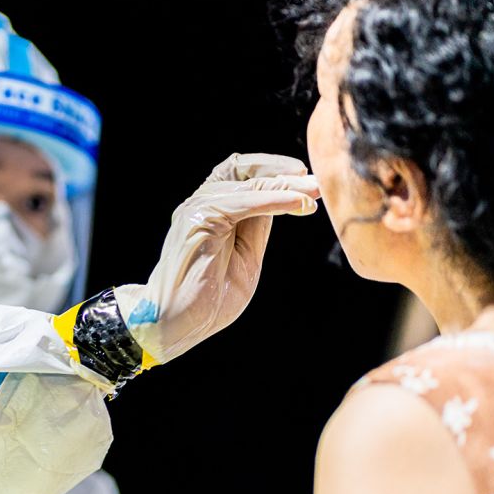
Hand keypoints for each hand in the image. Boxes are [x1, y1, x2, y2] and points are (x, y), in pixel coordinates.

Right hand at [114, 152, 318, 363]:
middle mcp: (202, 203)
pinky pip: (241, 202)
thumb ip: (258, 228)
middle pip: (243, 169)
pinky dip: (273, 200)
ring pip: (246, 183)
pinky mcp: (197, 220)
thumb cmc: (209, 297)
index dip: (277, 174)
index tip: (309, 183)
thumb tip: (285, 200)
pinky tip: (297, 205)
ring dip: (283, 186)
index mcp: (213, 211)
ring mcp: (197, 209)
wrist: (177, 323)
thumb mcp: (247, 257)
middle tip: (316, 182)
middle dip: (282, 172)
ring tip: (312, 193)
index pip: (244, 177)